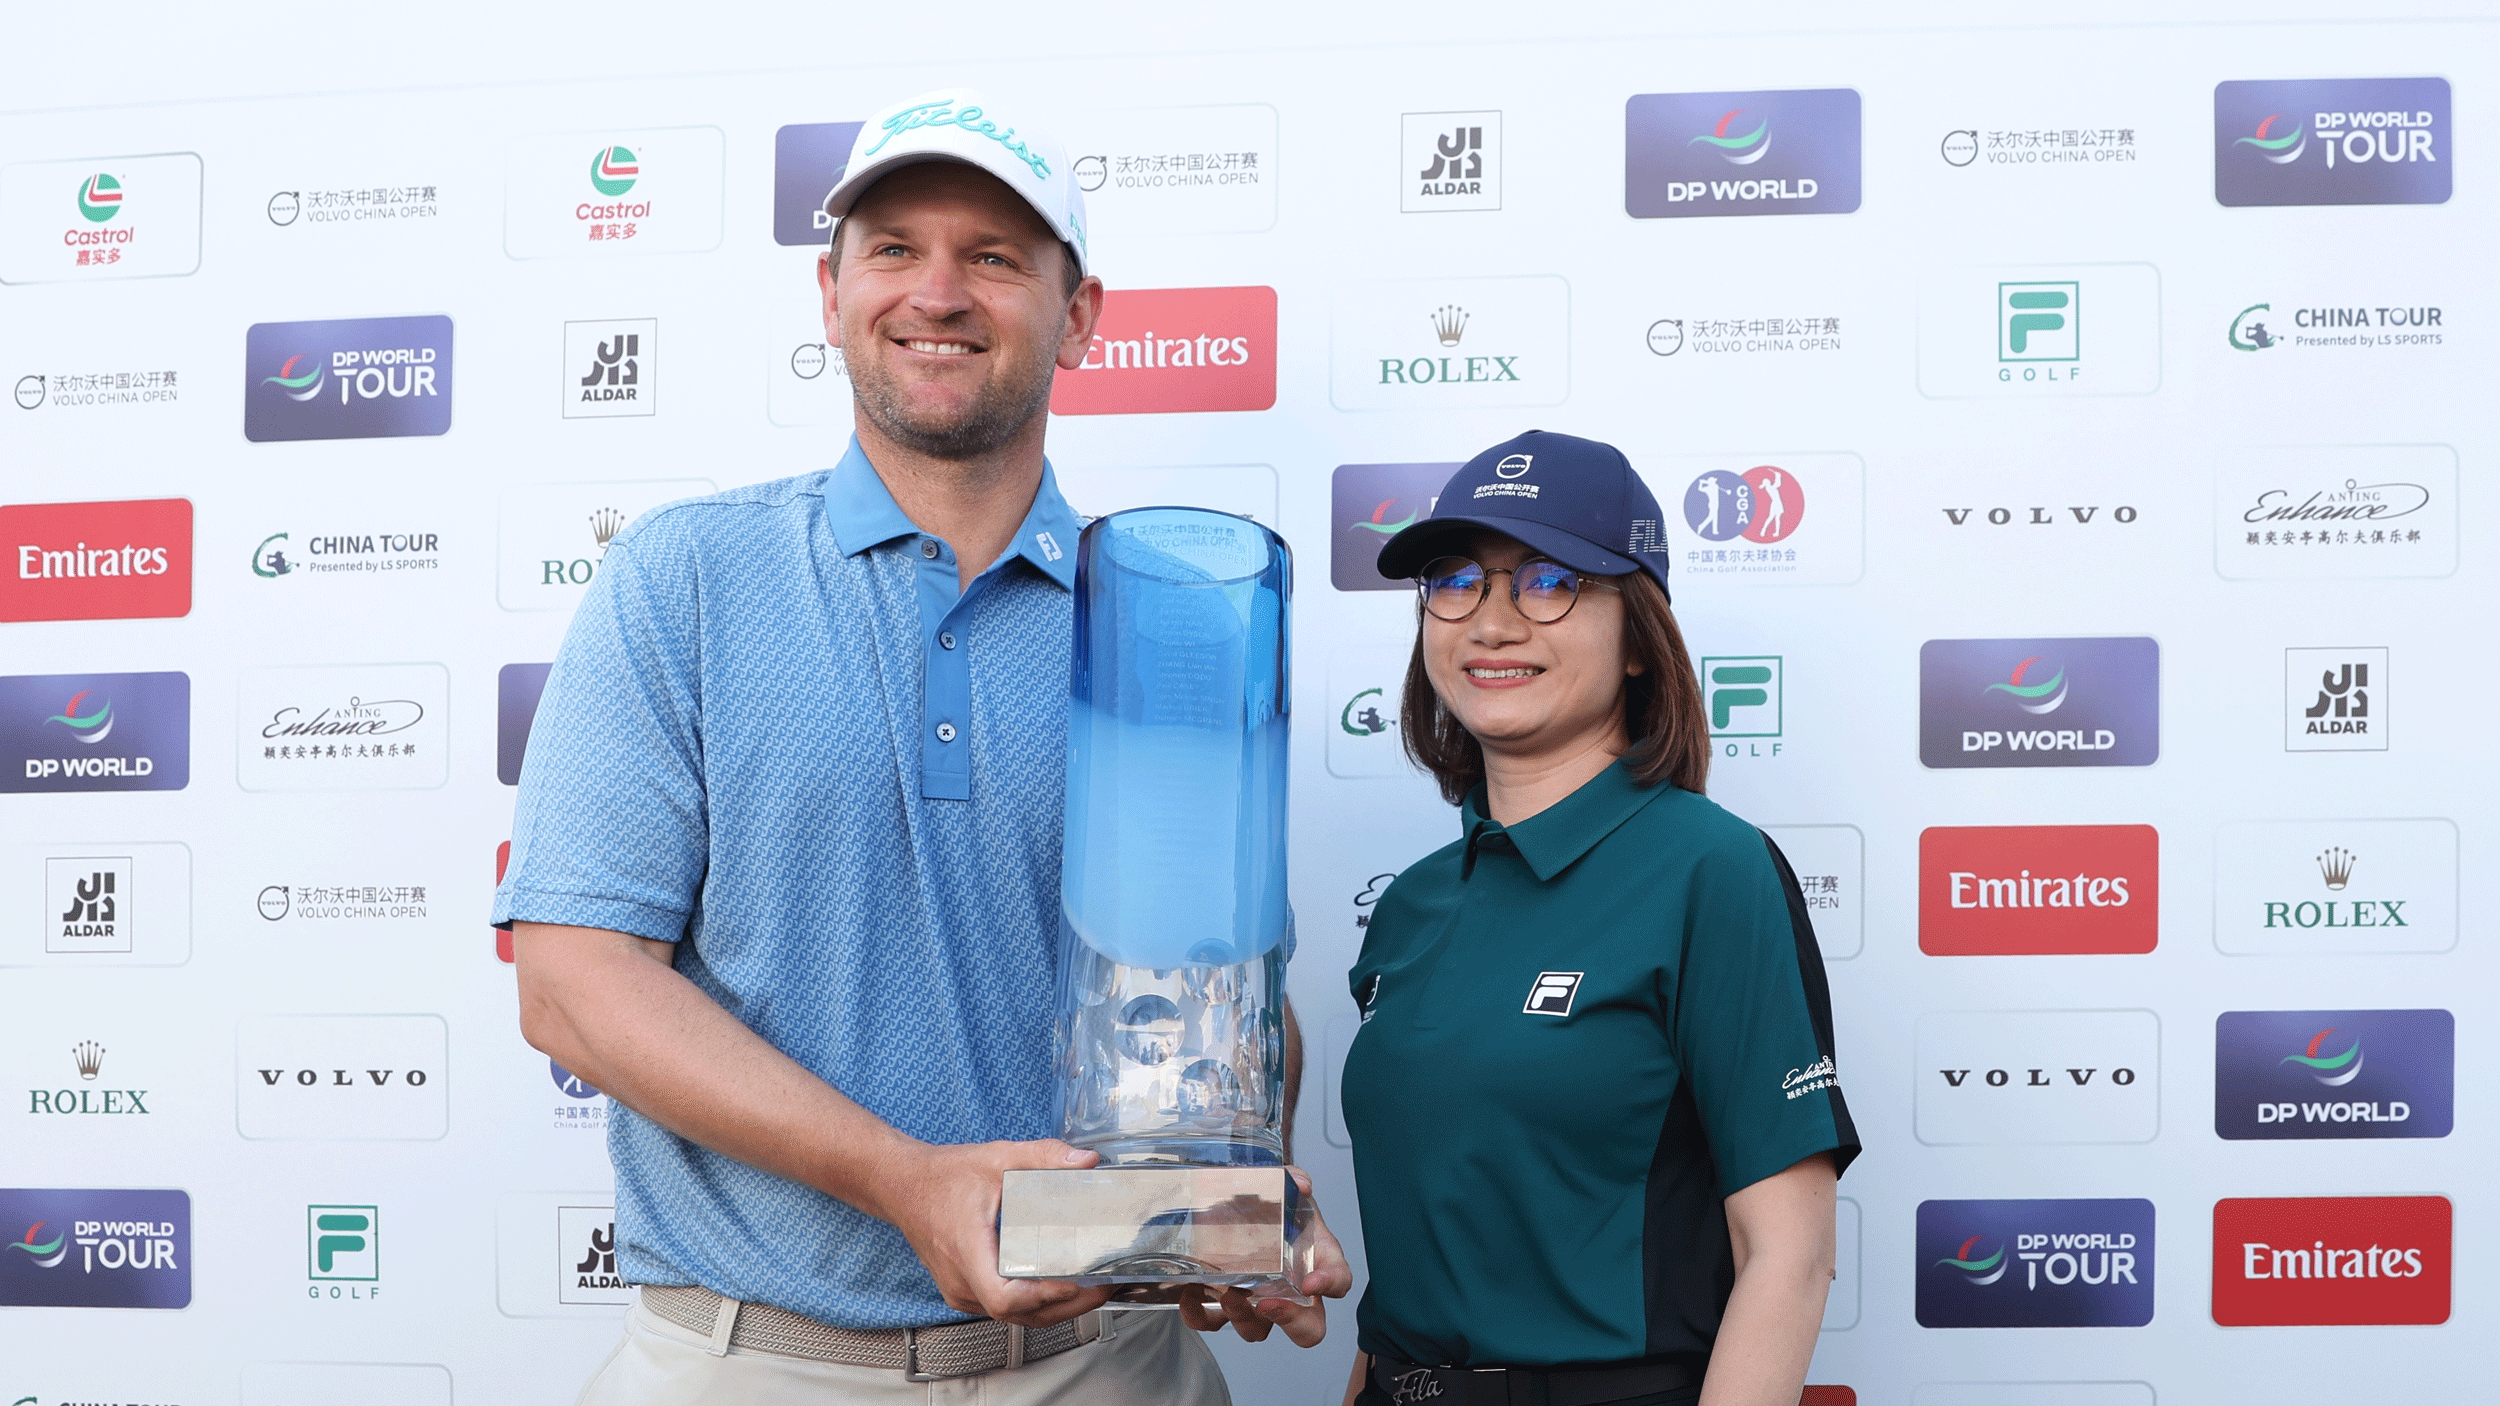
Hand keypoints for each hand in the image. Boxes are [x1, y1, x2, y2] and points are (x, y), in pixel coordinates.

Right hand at [877, 1138, 1112, 1328]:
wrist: (902, 1186)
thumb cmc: (944, 1175)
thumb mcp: (997, 1158)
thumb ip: (1043, 1157)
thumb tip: (1087, 1162)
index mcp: (967, 1251)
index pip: (1005, 1297)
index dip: (1043, 1297)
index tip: (1076, 1283)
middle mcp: (962, 1282)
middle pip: (1018, 1315)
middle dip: (1066, 1307)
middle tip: (1104, 1287)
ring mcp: (960, 1292)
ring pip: (1013, 1318)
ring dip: (1054, 1309)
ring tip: (1092, 1290)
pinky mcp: (964, 1291)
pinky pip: (1003, 1309)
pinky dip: (1035, 1305)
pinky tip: (1061, 1288)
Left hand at [1178, 1166, 1352, 1346]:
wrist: (1230, 1204)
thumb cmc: (1267, 1205)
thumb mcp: (1283, 1185)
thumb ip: (1293, 1178)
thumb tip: (1300, 1184)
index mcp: (1314, 1262)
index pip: (1338, 1281)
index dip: (1329, 1286)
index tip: (1312, 1282)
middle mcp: (1290, 1291)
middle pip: (1307, 1327)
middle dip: (1291, 1321)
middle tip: (1270, 1303)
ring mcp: (1256, 1302)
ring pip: (1257, 1330)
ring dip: (1244, 1318)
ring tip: (1229, 1294)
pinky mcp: (1221, 1303)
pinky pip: (1211, 1321)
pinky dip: (1198, 1315)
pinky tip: (1190, 1295)